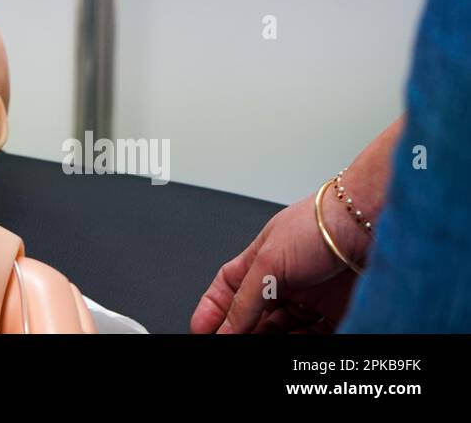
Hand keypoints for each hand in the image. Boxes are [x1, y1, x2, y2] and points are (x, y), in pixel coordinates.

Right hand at [191, 192, 368, 333]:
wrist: (369, 224)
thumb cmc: (319, 225)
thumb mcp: (268, 262)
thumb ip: (245, 300)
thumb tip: (225, 328)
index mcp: (261, 261)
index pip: (228, 291)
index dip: (213, 311)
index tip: (201, 331)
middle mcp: (284, 280)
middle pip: (255, 315)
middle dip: (242, 331)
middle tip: (233, 344)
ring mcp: (311, 297)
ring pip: (283, 329)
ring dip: (271, 339)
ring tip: (263, 346)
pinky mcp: (336, 312)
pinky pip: (314, 337)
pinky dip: (301, 344)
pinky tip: (295, 342)